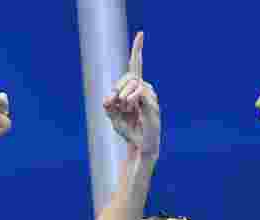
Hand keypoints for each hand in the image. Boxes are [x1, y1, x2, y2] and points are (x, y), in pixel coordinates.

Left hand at [103, 32, 159, 157]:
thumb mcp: (113, 117)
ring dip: (123, 98)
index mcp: (136, 88)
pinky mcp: (152, 102)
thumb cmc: (129, 130)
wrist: (141, 145)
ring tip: (127, 110)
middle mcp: (145, 88)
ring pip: (132, 83)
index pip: (136, 65)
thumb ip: (108, 106)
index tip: (141, 33)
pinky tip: (132, 109)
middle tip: (118, 106)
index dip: (137, 49)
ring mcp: (150, 94)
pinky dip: (130, 101)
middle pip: (128, 76)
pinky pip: (137, 92)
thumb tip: (108, 97)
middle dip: (118, 89)